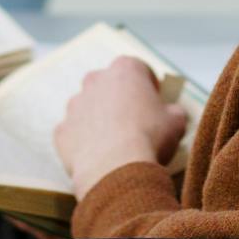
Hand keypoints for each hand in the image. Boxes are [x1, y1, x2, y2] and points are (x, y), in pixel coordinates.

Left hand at [52, 57, 188, 197]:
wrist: (115, 169)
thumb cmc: (150, 138)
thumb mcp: (177, 121)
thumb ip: (173, 111)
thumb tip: (172, 114)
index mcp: (125, 69)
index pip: (139, 69)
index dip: (149, 87)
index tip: (155, 104)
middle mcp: (95, 80)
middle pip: (110, 85)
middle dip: (120, 100)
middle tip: (135, 123)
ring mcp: (74, 105)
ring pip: (89, 108)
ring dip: (100, 120)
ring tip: (116, 143)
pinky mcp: (61, 130)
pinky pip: (74, 133)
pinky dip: (84, 142)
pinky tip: (99, 157)